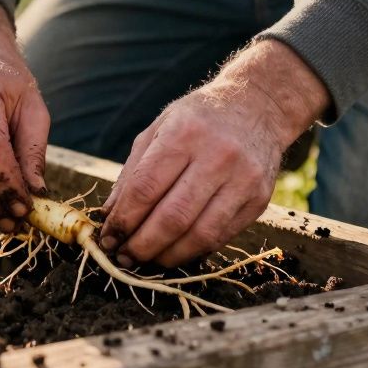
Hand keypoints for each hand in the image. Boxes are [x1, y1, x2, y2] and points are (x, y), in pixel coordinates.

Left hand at [98, 40, 328, 267]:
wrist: (258, 107)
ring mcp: (243, 180)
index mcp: (184, 134)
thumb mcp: (159, 128)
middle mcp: (218, 157)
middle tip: (124, 257)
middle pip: (173, 218)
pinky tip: (175, 252)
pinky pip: (222, 237)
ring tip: (147, 260)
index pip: (146, 188)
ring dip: (167, 256)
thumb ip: (133, 172)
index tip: (108, 238)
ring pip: (200, 235)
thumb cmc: (199, 119)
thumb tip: (110, 216)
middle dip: (142, 245)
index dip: (123, 220)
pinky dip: (194, 251)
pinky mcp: (259, 200)